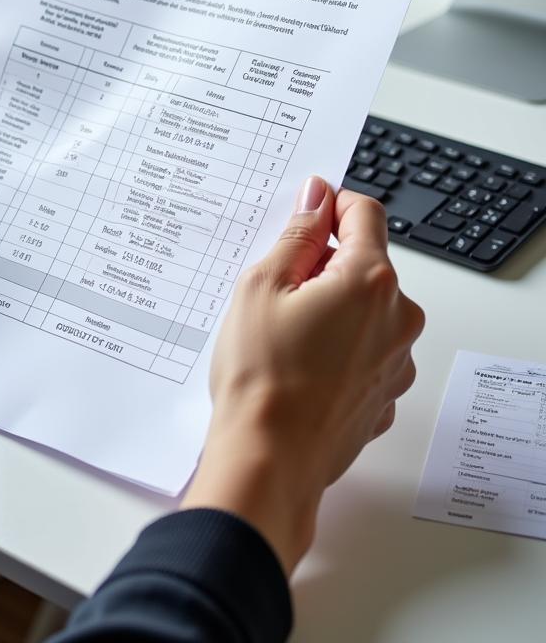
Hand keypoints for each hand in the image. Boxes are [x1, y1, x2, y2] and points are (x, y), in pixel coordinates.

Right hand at [181, 177, 424, 574]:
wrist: (269, 461)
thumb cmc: (261, 377)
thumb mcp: (262, 286)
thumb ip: (297, 236)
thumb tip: (317, 198)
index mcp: (370, 282)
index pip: (365, 213)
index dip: (330, 205)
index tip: (303, 214)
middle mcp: (397, 318)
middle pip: (364, 264)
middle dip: (322, 265)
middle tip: (273, 289)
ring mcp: (396, 361)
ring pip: (363, 309)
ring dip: (328, 308)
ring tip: (280, 335)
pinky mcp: (385, 394)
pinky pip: (362, 350)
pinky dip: (335, 346)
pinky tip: (296, 365)